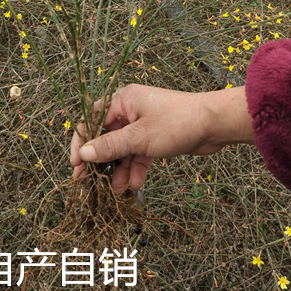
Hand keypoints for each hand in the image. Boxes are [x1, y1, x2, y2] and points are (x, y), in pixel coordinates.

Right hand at [70, 84, 253, 193]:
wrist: (214, 124)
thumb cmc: (176, 123)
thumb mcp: (139, 138)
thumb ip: (110, 147)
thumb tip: (83, 153)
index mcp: (123, 100)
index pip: (92, 120)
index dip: (82, 142)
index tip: (76, 166)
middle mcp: (131, 109)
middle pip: (107, 136)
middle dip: (101, 160)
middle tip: (89, 182)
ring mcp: (144, 124)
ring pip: (123, 149)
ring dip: (119, 169)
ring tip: (117, 190)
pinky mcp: (156, 137)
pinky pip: (138, 154)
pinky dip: (136, 168)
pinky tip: (135, 185)